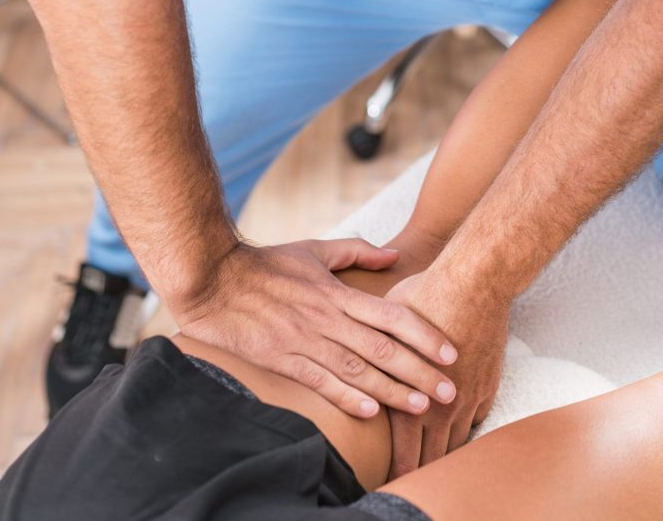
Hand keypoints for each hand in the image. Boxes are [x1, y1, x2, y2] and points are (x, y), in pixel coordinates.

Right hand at [171, 239, 459, 417]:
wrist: (212, 278)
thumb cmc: (265, 263)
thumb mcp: (314, 249)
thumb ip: (357, 251)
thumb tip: (395, 255)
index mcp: (338, 294)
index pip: (392, 316)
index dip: (425, 335)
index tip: (450, 352)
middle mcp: (327, 320)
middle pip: (384, 350)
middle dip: (420, 372)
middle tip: (449, 391)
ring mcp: (304, 342)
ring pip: (357, 371)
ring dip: (391, 391)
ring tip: (421, 407)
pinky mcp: (282, 360)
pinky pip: (319, 383)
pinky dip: (346, 398)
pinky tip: (371, 412)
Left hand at [384, 270, 508, 477]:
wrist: (476, 282)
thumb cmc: (425, 295)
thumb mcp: (385, 322)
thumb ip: (372, 350)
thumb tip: (349, 355)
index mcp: (412, 393)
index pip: (406, 450)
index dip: (399, 470)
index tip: (392, 479)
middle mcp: (443, 403)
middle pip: (433, 453)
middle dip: (422, 469)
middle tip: (413, 478)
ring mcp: (469, 394)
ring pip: (458, 439)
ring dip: (446, 451)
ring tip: (435, 460)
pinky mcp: (487, 382)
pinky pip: (477, 417)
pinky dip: (467, 425)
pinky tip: (459, 426)